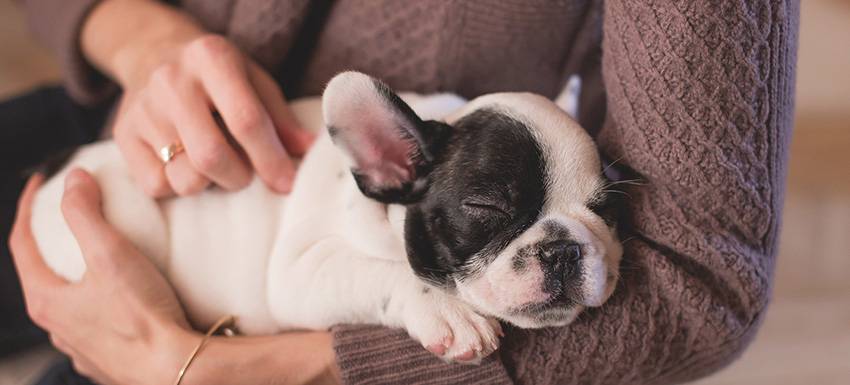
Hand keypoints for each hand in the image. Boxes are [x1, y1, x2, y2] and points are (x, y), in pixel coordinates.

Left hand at [9, 170, 340, 384]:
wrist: (175, 367)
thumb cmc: (142, 316)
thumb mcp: (110, 253)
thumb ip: (85, 213)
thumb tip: (74, 180)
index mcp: (47, 301)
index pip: (22, 244)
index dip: (28, 208)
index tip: (42, 183)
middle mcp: (57, 328)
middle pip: (43, 274)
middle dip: (52, 242)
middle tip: (70, 217)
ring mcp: (82, 346)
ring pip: (70, 302)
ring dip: (77, 275)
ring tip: (100, 256)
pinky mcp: (108, 358)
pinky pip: (96, 322)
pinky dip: (101, 301)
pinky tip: (124, 296)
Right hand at [82, 1, 313, 196]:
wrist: (153, 53)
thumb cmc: (217, 75)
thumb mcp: (254, 81)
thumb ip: (281, 118)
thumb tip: (310, 151)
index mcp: (212, 58)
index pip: (246, 120)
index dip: (271, 159)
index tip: (286, 183)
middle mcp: (172, 81)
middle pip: (211, 156)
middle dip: (239, 177)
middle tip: (246, 174)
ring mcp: (143, 109)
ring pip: (184, 178)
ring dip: (209, 184)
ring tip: (215, 165)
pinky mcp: (122, 135)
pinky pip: (156, 186)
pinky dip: (178, 185)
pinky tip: (184, 164)